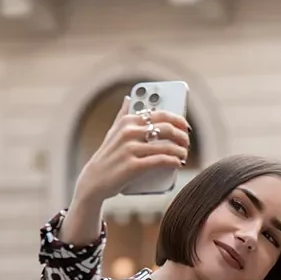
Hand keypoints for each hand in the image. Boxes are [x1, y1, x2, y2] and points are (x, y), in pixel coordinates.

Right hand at [74, 98, 189, 204]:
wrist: (94, 181)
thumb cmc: (107, 157)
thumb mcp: (112, 132)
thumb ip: (122, 115)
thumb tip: (128, 98)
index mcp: (127, 121)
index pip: (161, 115)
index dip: (178, 120)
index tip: (186, 128)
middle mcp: (129, 132)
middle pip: (166, 129)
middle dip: (182, 136)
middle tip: (186, 143)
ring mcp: (130, 149)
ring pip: (166, 146)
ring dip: (180, 151)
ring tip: (184, 155)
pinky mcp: (133, 166)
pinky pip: (160, 161)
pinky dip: (173, 162)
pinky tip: (178, 163)